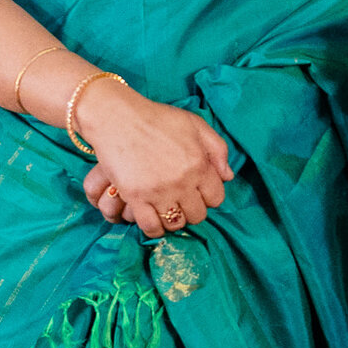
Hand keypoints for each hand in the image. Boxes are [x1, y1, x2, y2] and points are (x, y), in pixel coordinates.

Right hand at [72, 83, 231, 240]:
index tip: (198, 192)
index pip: (216, 198)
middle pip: (198, 214)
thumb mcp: (195, 124)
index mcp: (199, 163)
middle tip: (182, 201)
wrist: (118, 118)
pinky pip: (151, 227)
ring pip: (176, 223)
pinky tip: (153, 219)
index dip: (209, 196)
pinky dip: (154, 229)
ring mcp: (159, 191)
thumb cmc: (157, 119)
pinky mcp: (136, 197)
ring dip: (174, 220)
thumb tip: (228, 176)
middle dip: (193, 210)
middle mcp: (183, 181)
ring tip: (168, 210)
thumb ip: (218, 149)